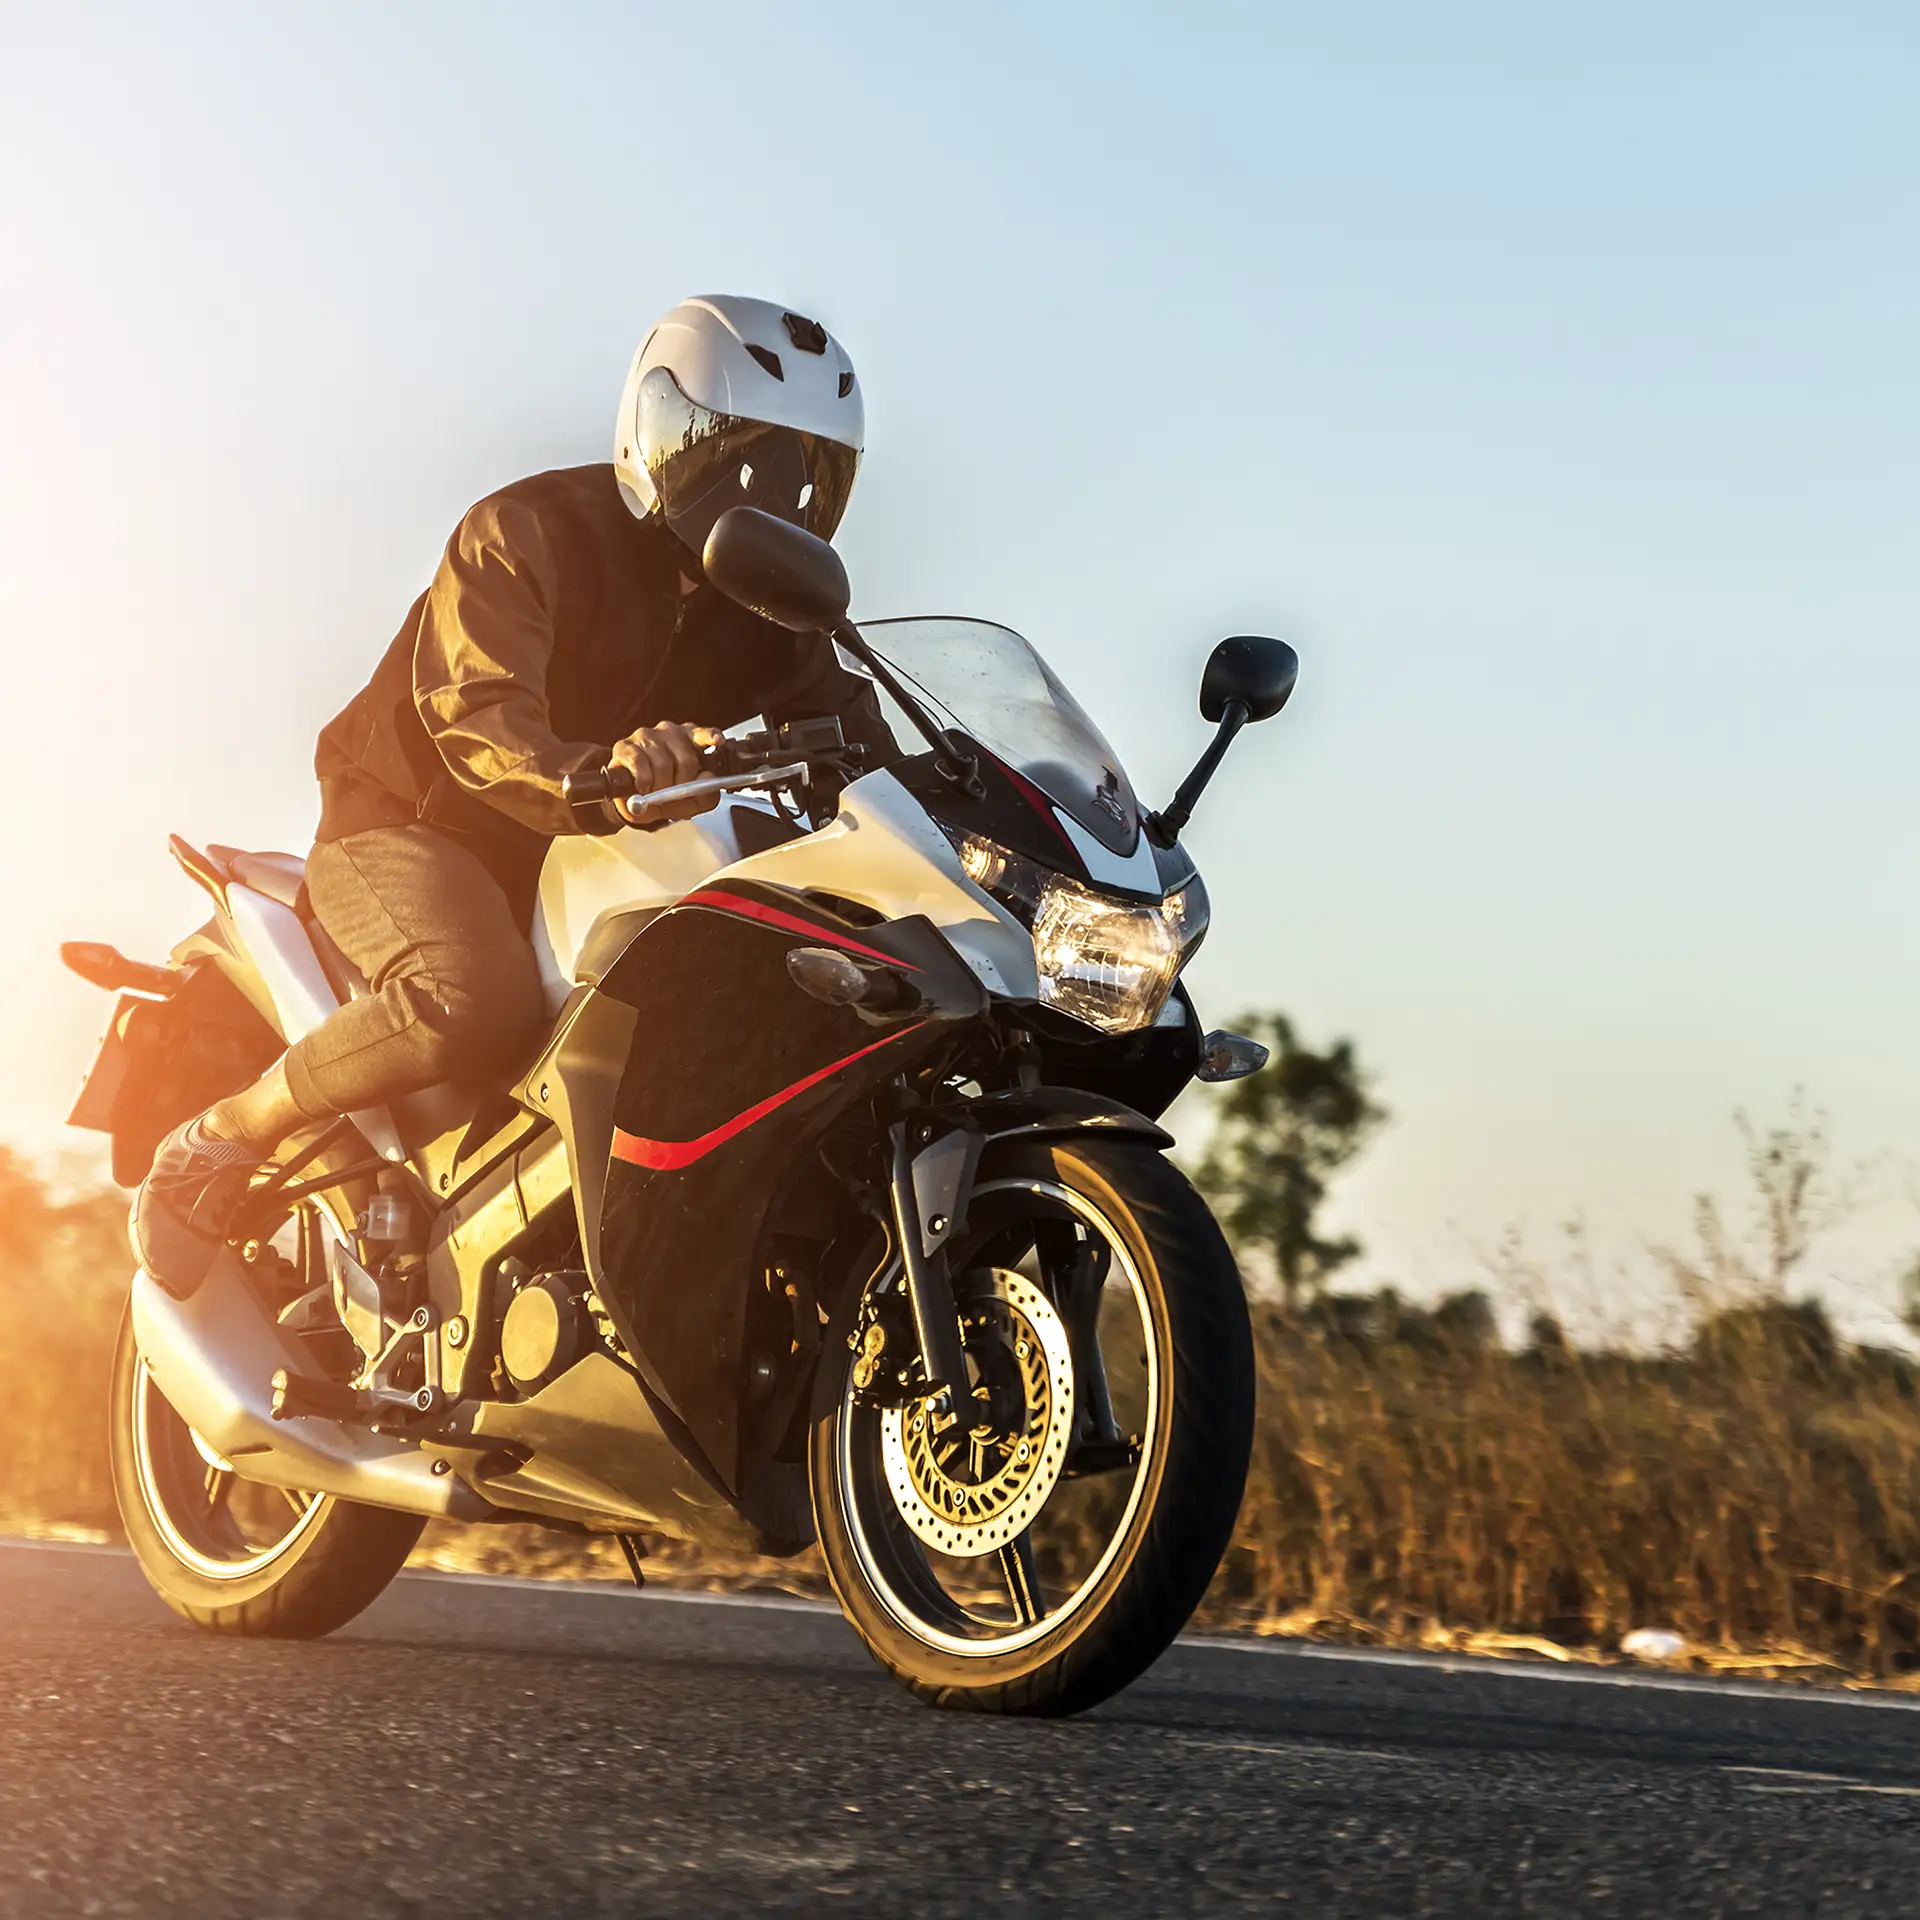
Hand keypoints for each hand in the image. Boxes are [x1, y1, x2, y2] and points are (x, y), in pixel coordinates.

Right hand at [608, 723, 725, 821]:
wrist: (634, 804)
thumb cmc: (665, 795)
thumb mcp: (691, 802)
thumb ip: (707, 795)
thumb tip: (707, 778)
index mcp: (690, 741)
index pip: (703, 734)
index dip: (711, 737)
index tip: (718, 741)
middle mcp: (670, 733)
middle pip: (686, 759)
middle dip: (681, 784)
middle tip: (672, 793)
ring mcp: (647, 736)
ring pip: (662, 764)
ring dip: (660, 786)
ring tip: (655, 790)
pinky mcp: (626, 746)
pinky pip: (639, 763)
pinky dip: (643, 781)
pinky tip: (643, 786)